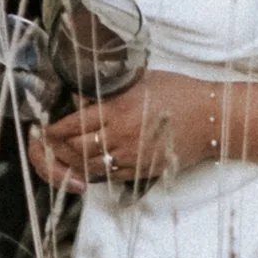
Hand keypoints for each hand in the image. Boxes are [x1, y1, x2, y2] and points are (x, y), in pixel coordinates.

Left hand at [29, 71, 218, 192]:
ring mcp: (132, 155)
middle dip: (60, 147)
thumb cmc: (177, 92)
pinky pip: (109, 176)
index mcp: (117, 108)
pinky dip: (94, 172)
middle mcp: (121, 134)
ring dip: (75, 161)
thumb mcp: (139, 81)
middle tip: (52, 143)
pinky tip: (90, 166)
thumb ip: (108, 91)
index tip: (46, 128)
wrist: (211, 117)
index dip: (53, 130)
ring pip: (90, 165)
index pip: (72, 124)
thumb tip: (79, 98)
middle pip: (76, 148)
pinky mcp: (143, 170)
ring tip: (68, 154)